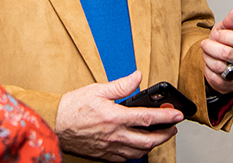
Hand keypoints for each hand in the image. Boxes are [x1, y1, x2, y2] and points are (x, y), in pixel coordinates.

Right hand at [55, 70, 183, 161]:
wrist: (55, 124)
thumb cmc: (73, 107)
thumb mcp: (97, 90)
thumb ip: (120, 85)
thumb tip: (137, 77)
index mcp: (115, 117)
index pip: (147, 118)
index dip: (166, 117)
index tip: (178, 114)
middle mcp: (115, 135)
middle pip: (149, 140)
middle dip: (165, 134)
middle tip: (173, 127)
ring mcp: (110, 147)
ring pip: (139, 151)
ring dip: (153, 144)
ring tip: (159, 135)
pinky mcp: (104, 155)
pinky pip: (126, 158)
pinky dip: (137, 152)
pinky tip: (138, 145)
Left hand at [202, 7, 232, 93]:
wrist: (220, 59)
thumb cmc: (224, 42)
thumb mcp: (226, 28)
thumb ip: (231, 20)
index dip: (225, 36)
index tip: (217, 34)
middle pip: (226, 53)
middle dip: (210, 47)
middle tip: (206, 44)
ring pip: (219, 66)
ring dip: (207, 58)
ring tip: (208, 54)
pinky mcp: (231, 85)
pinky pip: (215, 79)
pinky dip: (208, 70)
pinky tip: (210, 65)